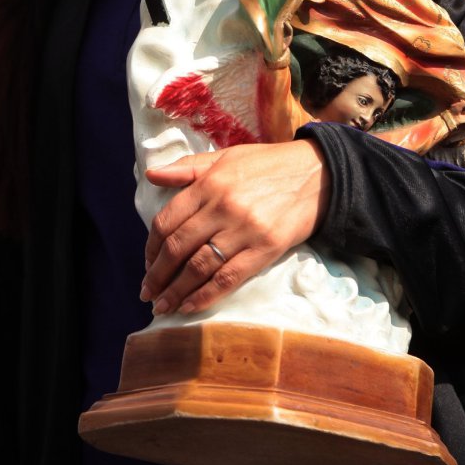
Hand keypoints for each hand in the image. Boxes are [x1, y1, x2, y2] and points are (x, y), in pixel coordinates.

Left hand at [140, 138, 330, 316]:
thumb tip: (151, 175)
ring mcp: (245, 229)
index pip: (168, 220)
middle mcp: (223, 207)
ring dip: (176, 291)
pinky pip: (228, 278)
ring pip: (199, 267)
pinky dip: (205, 296)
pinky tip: (190, 306)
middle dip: (157, 275)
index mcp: (210, 183)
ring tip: (162, 306)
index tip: (147, 262)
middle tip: (147, 292)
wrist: (318, 173)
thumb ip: (188, 168)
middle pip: (179, 247)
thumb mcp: (227, 157)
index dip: (151, 246)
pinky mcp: (265, 249)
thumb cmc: (269, 164)